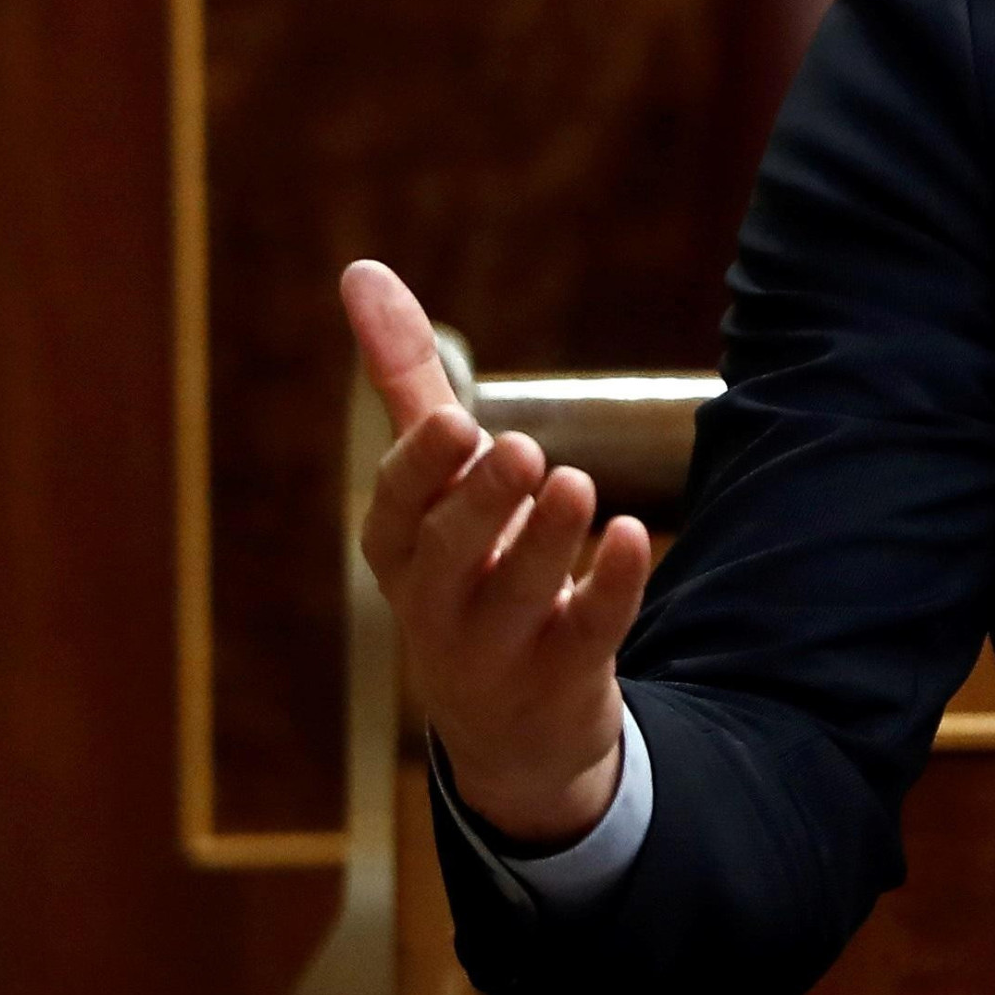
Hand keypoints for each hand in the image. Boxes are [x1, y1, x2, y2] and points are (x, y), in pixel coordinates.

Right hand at [344, 258, 652, 847]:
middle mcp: (436, 604)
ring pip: (518, 595)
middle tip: (517, 447)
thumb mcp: (433, 481)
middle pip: (446, 555)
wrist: (509, 724)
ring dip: (545, 539)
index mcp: (399, 550)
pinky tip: (635, 537)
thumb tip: (359, 270)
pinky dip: (610, 588)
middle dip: (479, 502)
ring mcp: (497, 649)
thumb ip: (403, 379)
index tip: (454, 421)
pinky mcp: (561, 677)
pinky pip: (586, 634)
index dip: (420, 472)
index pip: (395, 511)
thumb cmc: (463, 565)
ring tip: (575, 483)